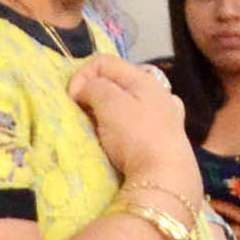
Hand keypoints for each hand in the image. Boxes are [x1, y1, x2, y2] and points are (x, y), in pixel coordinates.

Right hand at [67, 54, 193, 190]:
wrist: (165, 177)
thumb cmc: (137, 135)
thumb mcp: (110, 103)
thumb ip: (94, 87)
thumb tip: (87, 89)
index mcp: (146, 79)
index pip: (105, 62)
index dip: (83, 75)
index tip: (74, 98)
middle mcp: (159, 93)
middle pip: (117, 82)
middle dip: (95, 93)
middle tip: (86, 112)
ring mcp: (166, 116)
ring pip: (127, 103)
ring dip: (108, 111)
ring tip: (101, 127)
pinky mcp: (165, 139)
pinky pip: (137, 123)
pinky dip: (123, 126)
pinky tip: (122, 138)